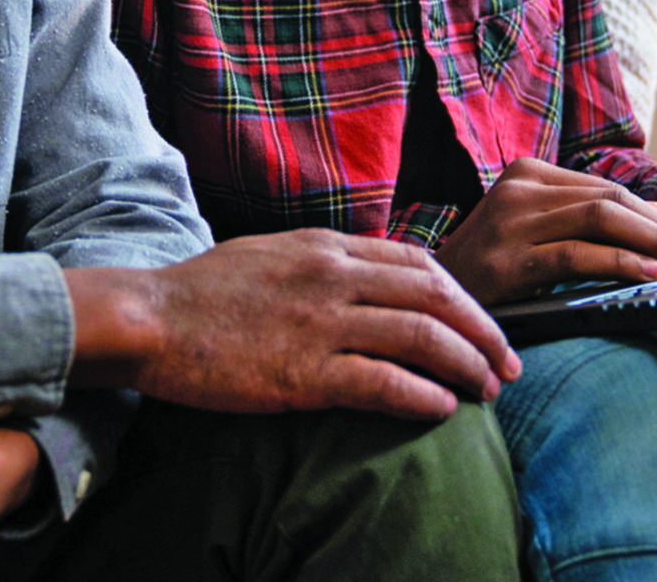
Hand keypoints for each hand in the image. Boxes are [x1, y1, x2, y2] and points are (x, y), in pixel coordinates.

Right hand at [65, 229, 519, 421]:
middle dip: (483, 331)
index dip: (464, 296)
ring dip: (465, 365)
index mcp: (327, 247)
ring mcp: (320, 323)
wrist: (149, 318)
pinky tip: (442, 410)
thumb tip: (368, 280)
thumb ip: (324, 264)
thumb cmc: (203, 292)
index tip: (484, 324)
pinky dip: (422, 396)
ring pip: (421, 337)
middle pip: (436, 296)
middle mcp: (333, 277)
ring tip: (486, 390)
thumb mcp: (272, 255)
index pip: (420, 263)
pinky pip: (382, 382)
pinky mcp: (302, 373)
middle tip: (507, 363)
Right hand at [434, 158, 656, 304]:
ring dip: (649, 244)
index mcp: (526, 174)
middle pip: (610, 199)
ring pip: (601, 218)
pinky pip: (577, 255)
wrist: (431, 296)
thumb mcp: (535, 231)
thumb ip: (586, 219)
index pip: (608, 188)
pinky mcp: (508, 261)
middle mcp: (518, 189)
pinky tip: (645, 275)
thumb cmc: (490, 268)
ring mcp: (510, 223)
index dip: (656, 217)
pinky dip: (620, 261)